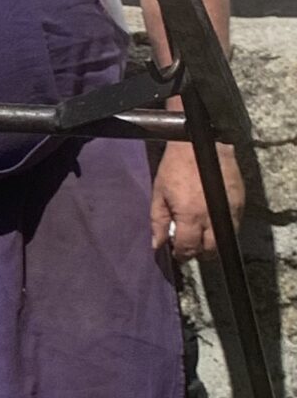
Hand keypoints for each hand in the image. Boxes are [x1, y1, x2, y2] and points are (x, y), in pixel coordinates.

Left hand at [150, 139, 243, 259]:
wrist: (201, 143)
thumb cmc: (176, 166)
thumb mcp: (159, 193)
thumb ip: (158, 221)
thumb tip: (158, 245)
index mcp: (190, 216)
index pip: (188, 248)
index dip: (181, 254)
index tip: (177, 253)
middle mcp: (212, 217)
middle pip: (210, 250)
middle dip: (199, 252)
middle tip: (190, 246)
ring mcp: (230, 210)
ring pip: (225, 240)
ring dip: (212, 244)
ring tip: (200, 236)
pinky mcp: (240, 203)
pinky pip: (234, 226)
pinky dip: (223, 230)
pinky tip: (212, 222)